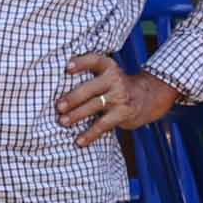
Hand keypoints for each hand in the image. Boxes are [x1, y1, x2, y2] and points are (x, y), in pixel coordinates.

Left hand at [51, 56, 179, 141]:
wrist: (148, 97)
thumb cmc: (116, 86)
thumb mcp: (108, 74)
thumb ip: (90, 75)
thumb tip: (54, 83)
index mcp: (108, 67)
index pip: (94, 61)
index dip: (81, 63)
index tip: (67, 68)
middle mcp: (114, 80)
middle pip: (90, 88)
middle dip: (73, 98)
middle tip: (58, 107)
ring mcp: (119, 97)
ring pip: (95, 106)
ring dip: (77, 115)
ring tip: (63, 122)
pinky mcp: (123, 113)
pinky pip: (103, 125)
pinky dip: (90, 134)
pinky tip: (79, 141)